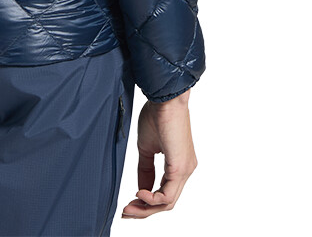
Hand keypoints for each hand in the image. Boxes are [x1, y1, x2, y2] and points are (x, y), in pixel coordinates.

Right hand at [120, 89, 197, 218]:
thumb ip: (146, 170)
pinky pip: (168, 194)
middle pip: (166, 202)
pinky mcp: (180, 167)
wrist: (164, 98)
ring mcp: (185, 170)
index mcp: (178, 165)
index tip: (129, 205)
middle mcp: (185, 170)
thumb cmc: (157, 115)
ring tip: (129, 207)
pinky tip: (140, 193)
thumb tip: (141, 188)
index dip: (146, 203)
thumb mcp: (147, 148)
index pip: (164, 193)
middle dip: (144, 210)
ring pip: (168, 202)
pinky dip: (152, 199)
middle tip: (126, 212)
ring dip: (146, 208)